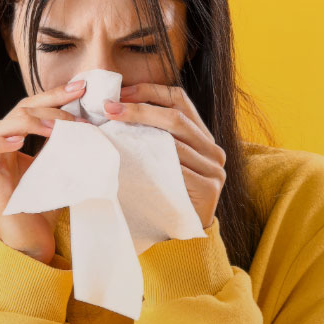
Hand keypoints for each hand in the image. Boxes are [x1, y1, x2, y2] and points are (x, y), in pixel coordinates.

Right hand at [0, 78, 91, 263]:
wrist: (31, 238)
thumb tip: (89, 121)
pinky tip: (19, 140)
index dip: (56, 94)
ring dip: (31, 122)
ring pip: (2, 124)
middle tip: (76, 110)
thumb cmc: (42, 203)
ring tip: (55, 127)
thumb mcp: (58, 166)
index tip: (82, 87)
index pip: (34, 106)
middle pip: (21, 109)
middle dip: (50, 105)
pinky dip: (1, 141)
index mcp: (16, 135)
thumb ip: (63, 143)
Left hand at [102, 84, 226, 228]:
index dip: (150, 91)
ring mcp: (214, 170)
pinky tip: (131, 161)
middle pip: (175, 118)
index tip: (120, 94)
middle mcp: (213, 149)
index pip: (180, 99)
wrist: (182, 231)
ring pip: (175, 144)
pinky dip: (153, 164)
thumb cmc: (165, 191)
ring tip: (113, 132)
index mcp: (203, 135)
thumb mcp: (161, 158)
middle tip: (109, 109)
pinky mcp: (209, 189)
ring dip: (141, 136)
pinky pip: (178, 171)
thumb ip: (151, 134)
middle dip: (139, 110)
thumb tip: (112, 107)